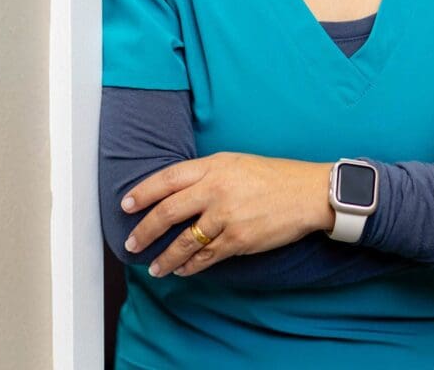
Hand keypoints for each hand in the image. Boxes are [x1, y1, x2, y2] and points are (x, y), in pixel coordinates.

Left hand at [121, 151, 333, 278]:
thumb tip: (177, 192)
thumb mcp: (236, 162)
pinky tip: (184, 270)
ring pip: (184, 241)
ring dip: (166, 258)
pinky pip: (206, 257)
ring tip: (155, 267)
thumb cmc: (273, 175)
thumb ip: (207, 174)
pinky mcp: (238, 240)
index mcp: (214, 165)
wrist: (307, 192)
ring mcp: (226, 216)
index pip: (168, 178)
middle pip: (168, 211)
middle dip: (145, 230)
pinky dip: (191, 266)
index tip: (126, 205)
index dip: (143, 192)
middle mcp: (216, 189)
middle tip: (132, 243)